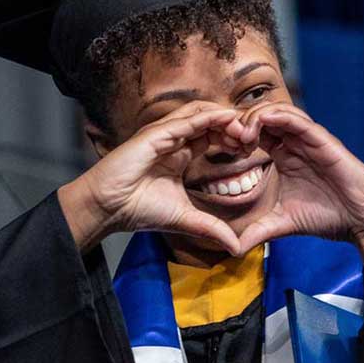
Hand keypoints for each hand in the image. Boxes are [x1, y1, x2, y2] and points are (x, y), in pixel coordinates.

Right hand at [60, 102, 247, 253]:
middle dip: (233, 126)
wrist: (109, 208)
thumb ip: (212, 228)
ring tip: (245, 127)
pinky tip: (228, 119)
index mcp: (180, 155)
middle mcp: (174, 140)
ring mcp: (164, 134)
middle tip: (254, 136)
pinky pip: (188, 119)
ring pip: (201, 114)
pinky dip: (209, 117)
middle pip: (210, 122)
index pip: (212, 137)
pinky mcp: (156, 133)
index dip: (232, 139)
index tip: (251, 149)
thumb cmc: (139, 210)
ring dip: (225, 119)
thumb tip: (236, 247)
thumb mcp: (186, 219)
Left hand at [234, 103, 363, 253]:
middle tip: (227, 140)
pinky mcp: (322, 140)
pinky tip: (262, 123)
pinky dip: (278, 116)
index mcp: (282, 156)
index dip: (233, 136)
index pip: (253, 134)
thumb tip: (232, 249)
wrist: (359, 221)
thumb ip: (257, 231)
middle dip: (239, 122)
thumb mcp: (282, 224)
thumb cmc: (326, 217)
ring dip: (255, 117)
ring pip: (276, 112)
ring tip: (241, 135)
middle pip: (260, 117)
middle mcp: (293, 143)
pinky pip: (297, 120)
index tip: (220, 150)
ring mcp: (307, 139)